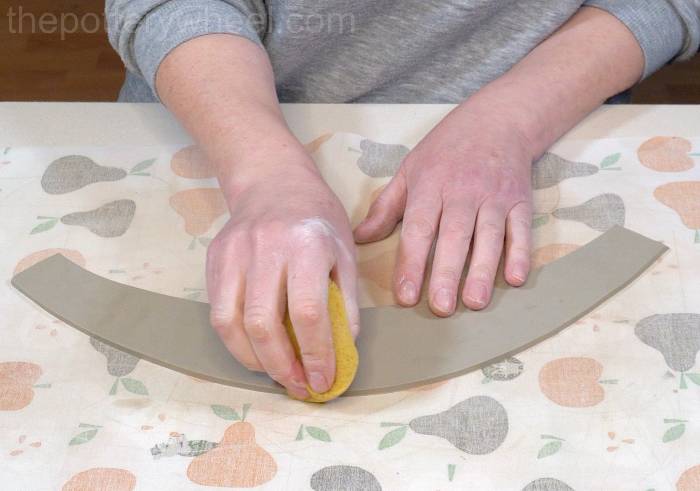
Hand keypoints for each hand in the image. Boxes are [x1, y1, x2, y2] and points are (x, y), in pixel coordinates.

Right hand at [206, 156, 358, 398]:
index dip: (316, 354)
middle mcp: (266, 247)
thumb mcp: (345, 255)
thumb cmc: (318, 220)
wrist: (274, 183)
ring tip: (277, 374)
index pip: (307, 312)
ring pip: (231, 323)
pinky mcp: (214, 259)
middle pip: (263, 324)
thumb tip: (341, 353)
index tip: (323, 381)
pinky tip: (256, 351)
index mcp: (307, 244)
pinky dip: (235, 342)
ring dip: (255, 361)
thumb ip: (346, 303)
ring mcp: (234, 253)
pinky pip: (217, 313)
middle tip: (299, 386)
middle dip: (282, 367)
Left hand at [354, 101, 533, 315]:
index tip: (405, 295)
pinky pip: (521, 230)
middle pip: (454, 237)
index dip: (411, 262)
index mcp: (430, 186)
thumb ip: (386, 207)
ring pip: (489, 236)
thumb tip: (359, 238)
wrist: (498, 120)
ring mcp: (495, 197)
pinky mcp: (521, 201)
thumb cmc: (446, 150)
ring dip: (483, 270)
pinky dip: (520, 253)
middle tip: (441, 308)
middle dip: (447, 273)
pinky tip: (515, 278)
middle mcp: (463, 192)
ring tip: (475, 302)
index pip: (419, 229)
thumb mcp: (410, 170)